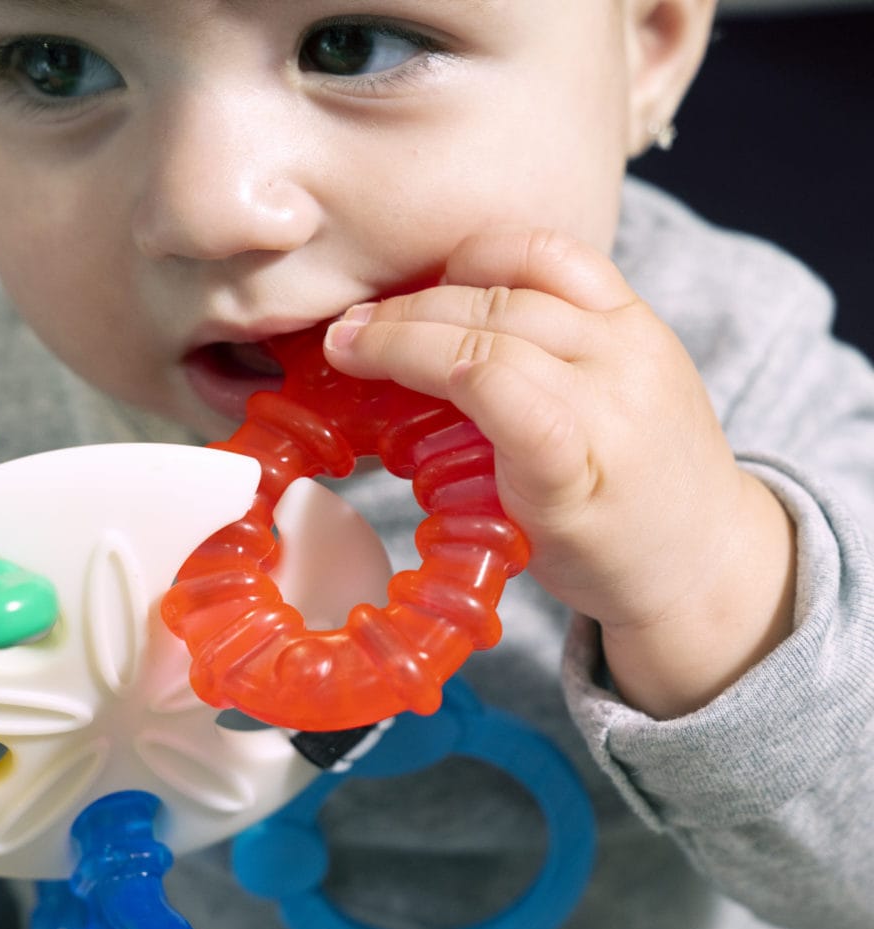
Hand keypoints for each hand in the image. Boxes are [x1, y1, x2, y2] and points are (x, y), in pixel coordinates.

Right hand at [325, 228, 795, 717]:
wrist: (704, 548)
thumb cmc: (608, 556)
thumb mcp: (525, 539)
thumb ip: (467, 471)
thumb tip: (388, 407)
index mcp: (583, 458)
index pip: (486, 375)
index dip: (405, 353)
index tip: (345, 356)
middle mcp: (619, 383)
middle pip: (494, 317)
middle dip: (404, 318)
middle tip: (344, 334)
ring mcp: (636, 337)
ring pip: (524, 273)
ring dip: (444, 280)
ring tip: (394, 306)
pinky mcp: (640, 314)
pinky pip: (565, 256)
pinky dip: (501, 253)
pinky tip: (458, 276)